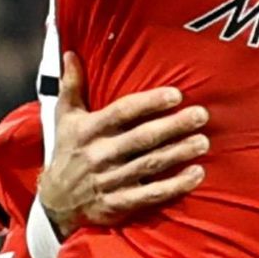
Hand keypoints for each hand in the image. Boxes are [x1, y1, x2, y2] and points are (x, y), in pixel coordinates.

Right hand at [40, 87, 210, 229]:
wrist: (55, 202)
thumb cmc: (67, 152)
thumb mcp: (64, 118)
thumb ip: (71, 85)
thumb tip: (70, 53)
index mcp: (88, 130)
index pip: (122, 113)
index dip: (149, 103)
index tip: (175, 95)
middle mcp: (99, 154)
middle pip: (142, 138)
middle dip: (173, 126)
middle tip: (201, 115)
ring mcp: (109, 181)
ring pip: (150, 164)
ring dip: (178, 153)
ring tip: (203, 142)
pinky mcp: (118, 204)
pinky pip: (150, 195)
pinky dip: (174, 186)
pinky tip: (196, 175)